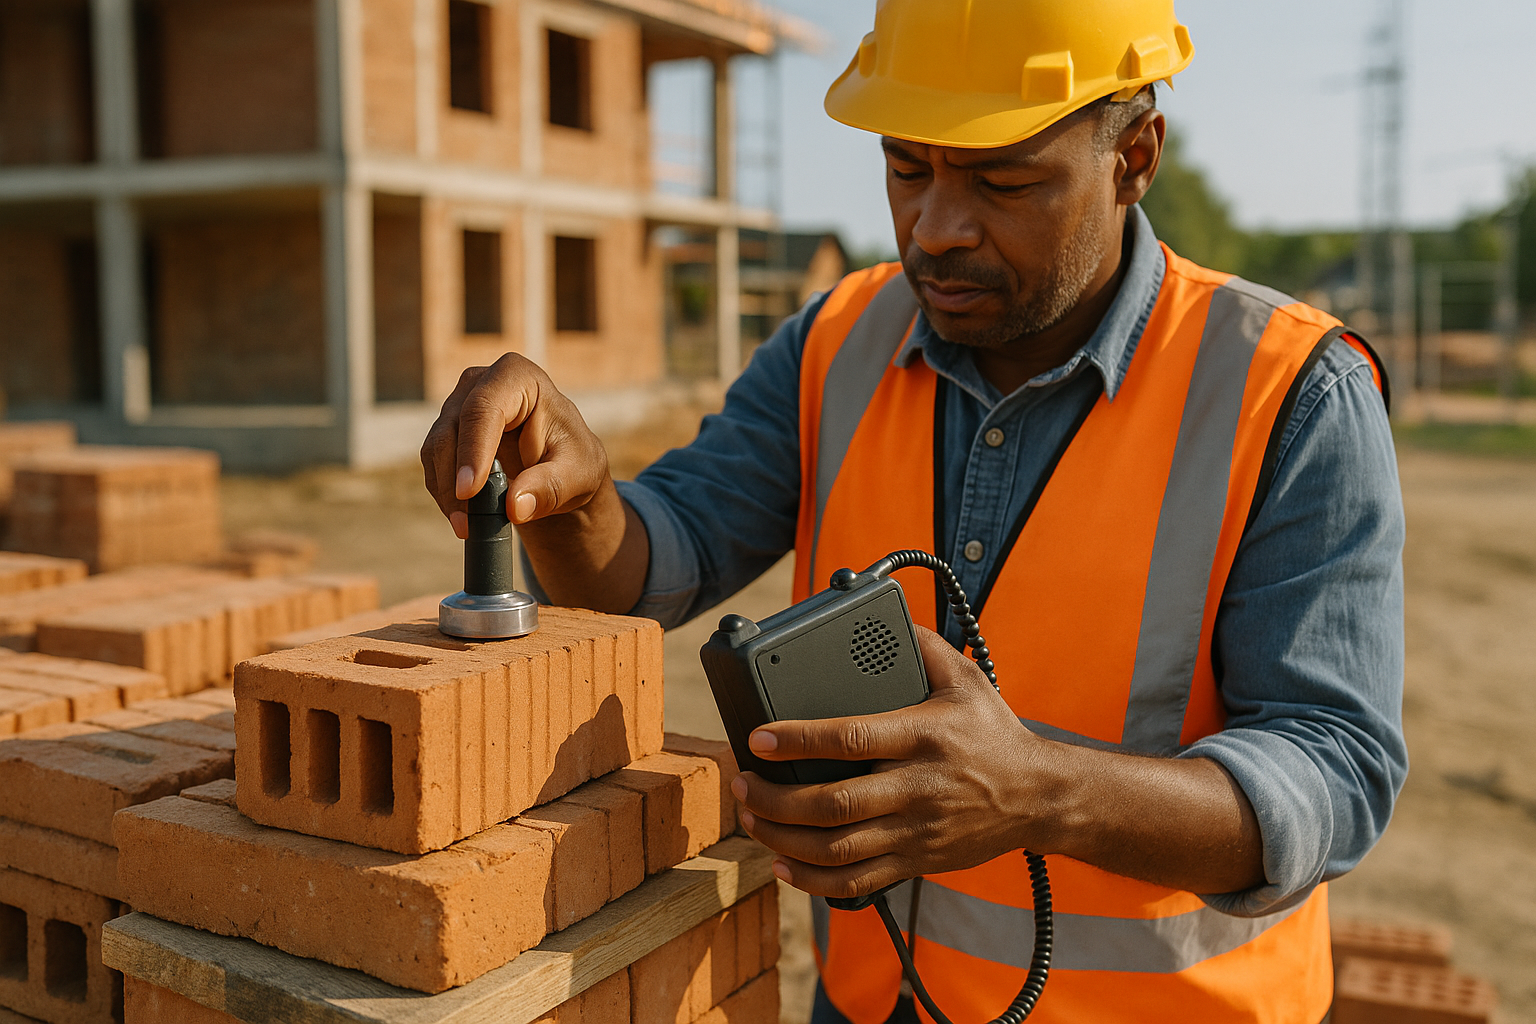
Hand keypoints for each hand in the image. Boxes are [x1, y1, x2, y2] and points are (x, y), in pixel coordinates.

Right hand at [420, 354, 611, 539]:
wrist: (561, 465)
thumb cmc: (573, 461)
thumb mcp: (576, 477)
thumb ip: (549, 488)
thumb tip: (515, 507)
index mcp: (518, 377)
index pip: (485, 408)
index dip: (473, 449)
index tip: (469, 491)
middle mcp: (481, 382)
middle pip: (452, 429)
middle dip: (454, 480)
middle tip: (466, 524)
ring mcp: (459, 404)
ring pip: (436, 448)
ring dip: (447, 492)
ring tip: (467, 527)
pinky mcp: (447, 430)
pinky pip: (434, 464)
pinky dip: (445, 494)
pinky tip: (463, 518)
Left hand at [732, 626, 1060, 900]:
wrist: (1040, 797)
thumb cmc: (994, 734)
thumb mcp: (966, 680)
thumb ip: (924, 646)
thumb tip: (886, 615)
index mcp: (923, 736)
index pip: (851, 739)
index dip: (798, 740)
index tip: (758, 738)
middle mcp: (917, 787)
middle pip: (835, 804)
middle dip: (777, 799)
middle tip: (741, 783)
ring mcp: (916, 830)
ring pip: (838, 848)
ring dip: (784, 839)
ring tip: (752, 817)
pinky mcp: (916, 861)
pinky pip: (858, 882)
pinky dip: (814, 880)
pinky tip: (784, 864)